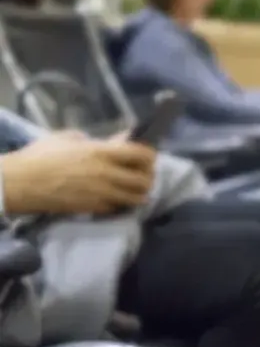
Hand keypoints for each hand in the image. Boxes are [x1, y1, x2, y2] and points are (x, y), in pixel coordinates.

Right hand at [2, 133, 156, 215]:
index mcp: (101, 152)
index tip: (149, 156)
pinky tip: (119, 198)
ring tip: (136, 189)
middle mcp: (107, 174)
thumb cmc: (41, 156)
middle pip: (145, 179)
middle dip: (149, 177)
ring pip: (136, 197)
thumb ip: (96, 140)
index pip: (141, 154)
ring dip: (140, 193)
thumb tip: (118, 140)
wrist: (21, 183)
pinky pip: (119, 207)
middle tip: (144, 175)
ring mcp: (102, 193)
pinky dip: (123, 203)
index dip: (150, 155)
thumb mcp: (68, 139)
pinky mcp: (93, 208)